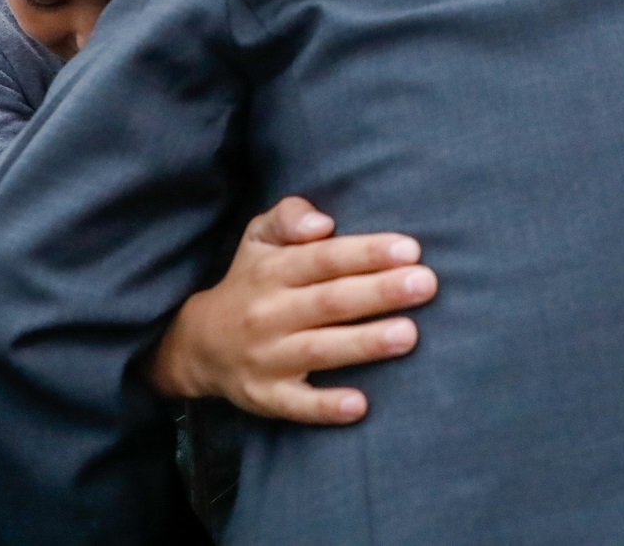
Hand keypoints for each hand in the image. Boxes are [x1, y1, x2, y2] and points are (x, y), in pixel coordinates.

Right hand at [149, 197, 436, 422]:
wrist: (198, 344)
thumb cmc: (249, 281)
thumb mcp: (257, 238)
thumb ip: (288, 216)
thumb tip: (323, 222)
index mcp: (272, 271)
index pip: (324, 258)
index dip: (366, 253)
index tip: (410, 250)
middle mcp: (269, 313)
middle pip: (330, 301)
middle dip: (379, 292)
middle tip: (425, 284)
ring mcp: (266, 358)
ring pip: (320, 350)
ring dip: (364, 343)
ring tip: (409, 334)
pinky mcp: (265, 396)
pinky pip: (296, 405)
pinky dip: (326, 407)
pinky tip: (360, 406)